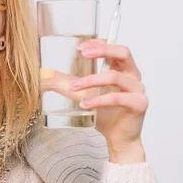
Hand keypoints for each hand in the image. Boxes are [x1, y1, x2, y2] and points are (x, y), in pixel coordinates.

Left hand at [40, 39, 147, 163]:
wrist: (118, 137)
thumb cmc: (105, 113)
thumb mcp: (82, 93)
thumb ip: (66, 82)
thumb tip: (43, 75)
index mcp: (123, 68)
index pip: (114, 46)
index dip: (98, 44)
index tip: (80, 48)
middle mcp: (133, 75)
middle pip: (123, 52)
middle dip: (102, 50)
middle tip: (83, 54)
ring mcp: (138, 89)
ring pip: (114, 76)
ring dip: (91, 80)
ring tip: (73, 88)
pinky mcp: (138, 104)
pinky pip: (117, 98)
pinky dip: (98, 100)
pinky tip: (84, 105)